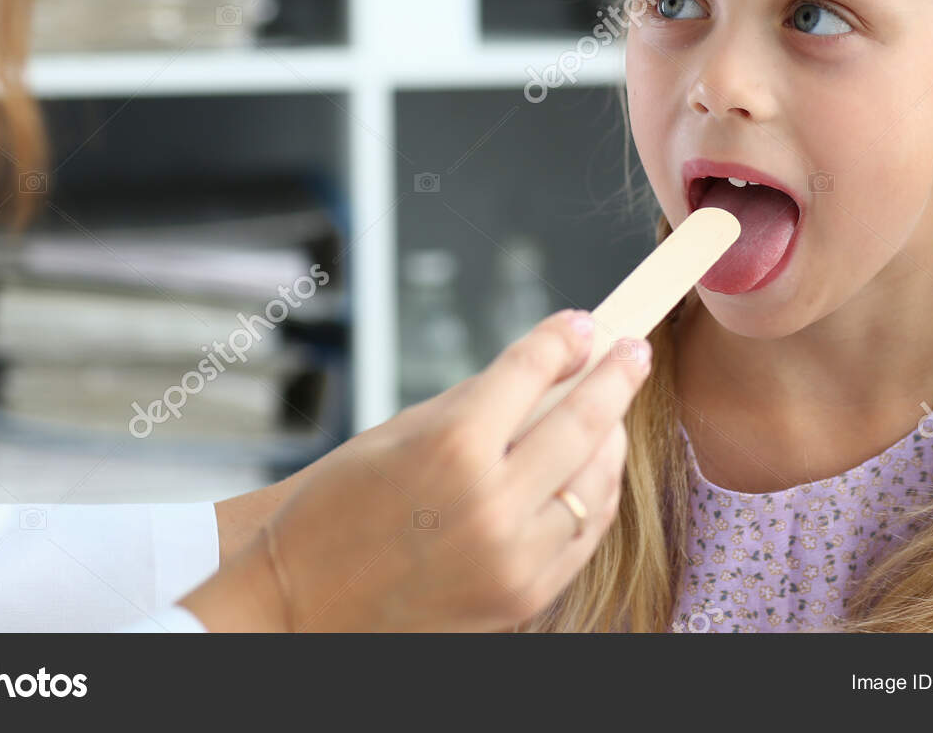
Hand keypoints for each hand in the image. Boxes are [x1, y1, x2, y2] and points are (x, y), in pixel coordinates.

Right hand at [180, 310, 650, 630]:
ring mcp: (513, 558)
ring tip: (611, 413)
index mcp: (452, 446)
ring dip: (611, 437)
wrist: (299, 606)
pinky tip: (593, 469)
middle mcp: (491, 503)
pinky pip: (584, 535)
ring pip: (596, 482)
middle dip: (615, 377)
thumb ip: (478, 400)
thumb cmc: (334, 513)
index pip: (533, 371)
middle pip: (584, 422)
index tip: (579, 326)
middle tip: (632, 353)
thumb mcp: (397, 433)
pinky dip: (595, 495)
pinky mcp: (523, 598)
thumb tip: (542, 370)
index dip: (562, 339)